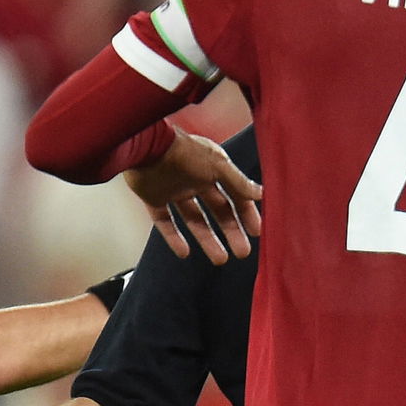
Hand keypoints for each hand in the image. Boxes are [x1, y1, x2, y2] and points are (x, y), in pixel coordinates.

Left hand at [126, 127, 261, 263]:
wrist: (145, 146)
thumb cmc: (184, 151)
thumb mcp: (218, 166)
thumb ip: (238, 182)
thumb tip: (260, 194)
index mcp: (213, 169)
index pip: (235, 194)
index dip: (246, 213)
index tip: (256, 232)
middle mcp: (196, 180)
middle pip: (218, 210)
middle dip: (231, 231)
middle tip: (242, 251)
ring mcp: (174, 190)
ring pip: (195, 219)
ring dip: (208, 239)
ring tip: (220, 259)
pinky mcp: (153, 198)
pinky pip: (165, 221)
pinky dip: (174, 237)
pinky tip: (184, 252)